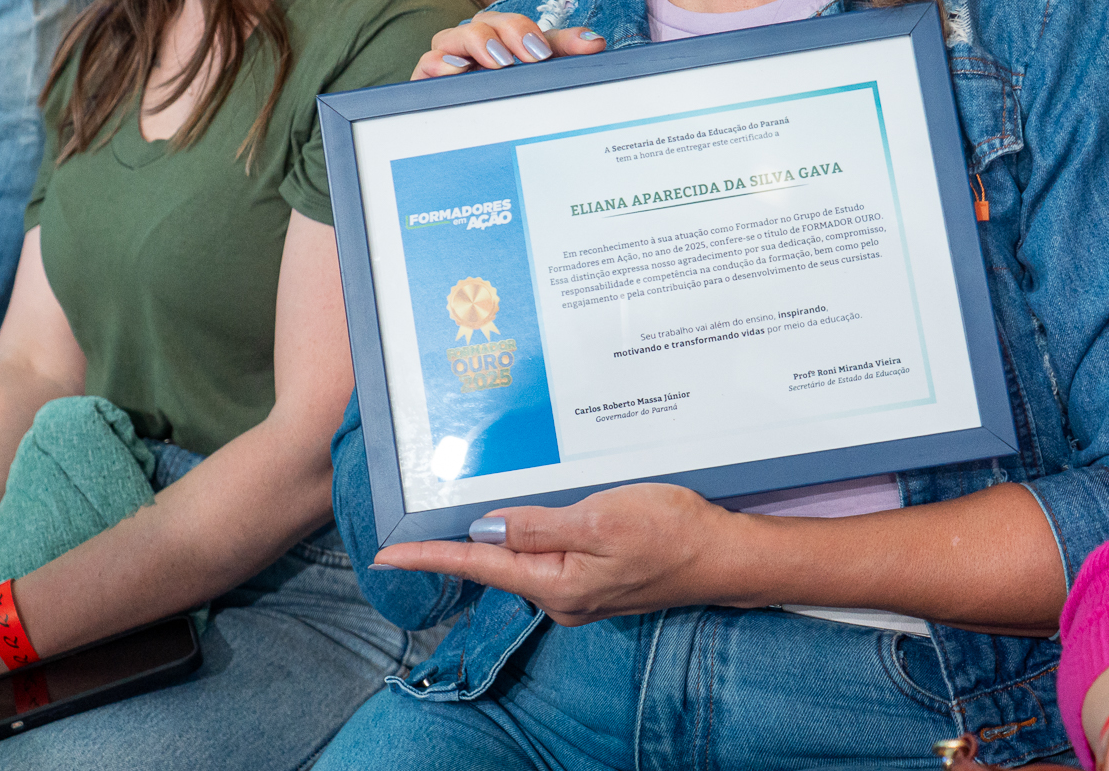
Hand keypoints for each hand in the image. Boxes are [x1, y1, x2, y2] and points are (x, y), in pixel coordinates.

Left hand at [372, 482, 746, 624]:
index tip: (384, 555)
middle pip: (493, 565)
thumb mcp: (600, 519)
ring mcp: (579, 588)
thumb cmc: (670, 532)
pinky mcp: (595, 576)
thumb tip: (485, 530)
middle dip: (452, 544)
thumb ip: (539, 526)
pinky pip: (547, 552)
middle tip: (409, 522)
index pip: (477, 567)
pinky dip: (526, 533)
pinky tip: (519, 515)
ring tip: (453, 514)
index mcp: (557, 583)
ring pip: (521, 557)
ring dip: (490, 535)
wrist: (724, 555)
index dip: (428, 557)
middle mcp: (561, 594)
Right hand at [412, 12, 604, 80]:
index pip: (516, 26)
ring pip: (453, 36)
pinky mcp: (428, 78)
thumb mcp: (541, 74)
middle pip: (484, 23)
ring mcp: (449, 59)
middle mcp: (474, 43)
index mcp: (501, 37)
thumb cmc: (508, 96)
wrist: (472, 136)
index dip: (527, 31)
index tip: (543, 54)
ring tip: (497, 61)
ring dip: (475, 43)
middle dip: (507, 34)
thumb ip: (566, 55)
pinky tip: (456, 71)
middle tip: (528, 57)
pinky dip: (439, 63)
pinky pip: (427, 64)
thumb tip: (595, 42)